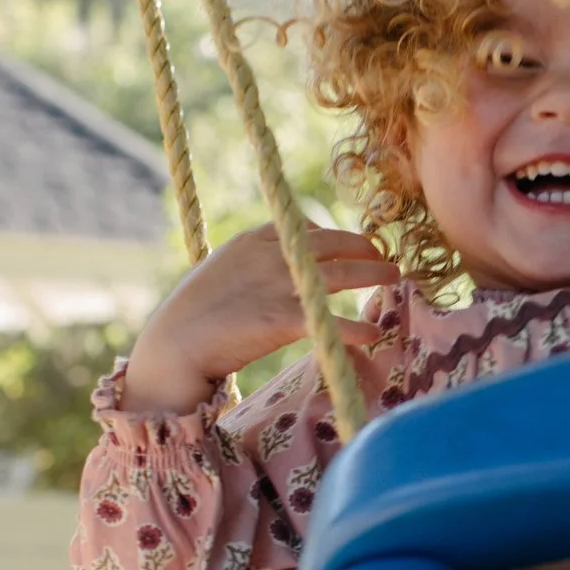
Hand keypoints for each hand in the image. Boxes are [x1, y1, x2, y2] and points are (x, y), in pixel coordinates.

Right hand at [114, 223, 398, 413]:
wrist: (174, 343)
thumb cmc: (194, 314)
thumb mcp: (225, 272)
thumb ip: (255, 265)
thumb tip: (280, 272)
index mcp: (255, 238)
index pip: (306, 226)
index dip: (336, 235)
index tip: (353, 243)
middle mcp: (272, 254)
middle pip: (333, 243)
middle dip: (364, 248)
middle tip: (385, 256)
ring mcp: (278, 285)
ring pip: (342, 275)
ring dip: (374, 275)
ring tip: (395, 277)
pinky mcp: (282, 319)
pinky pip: (330, 320)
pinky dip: (355, 328)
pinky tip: (373, 334)